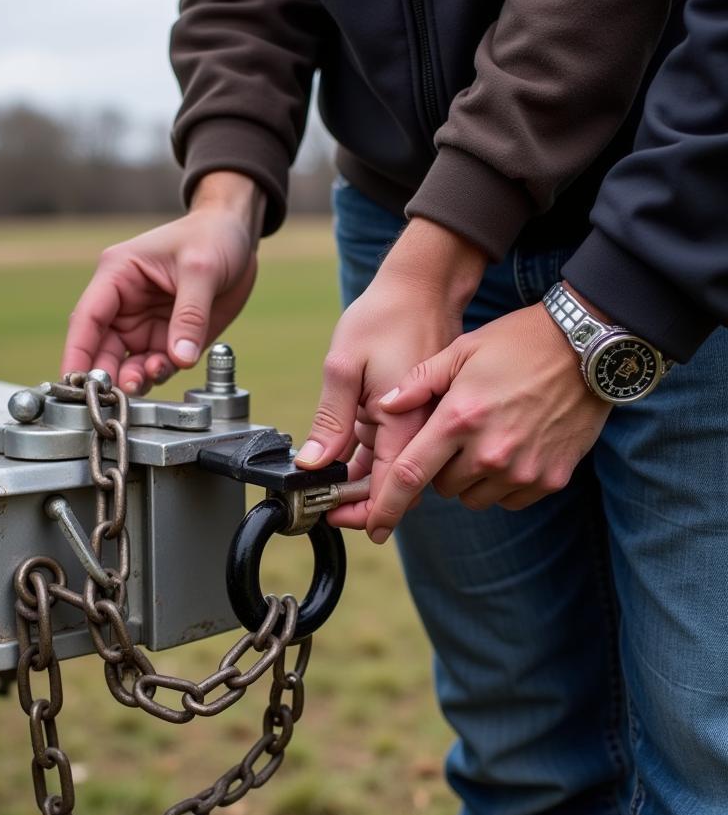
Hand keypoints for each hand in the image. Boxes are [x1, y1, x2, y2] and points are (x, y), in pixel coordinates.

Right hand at [61, 172, 264, 392]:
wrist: (237, 237)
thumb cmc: (212, 235)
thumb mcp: (201, 269)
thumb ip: (190, 316)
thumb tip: (179, 357)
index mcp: (118, 275)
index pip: (87, 319)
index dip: (77, 352)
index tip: (73, 382)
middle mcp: (124, 304)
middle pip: (102, 349)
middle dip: (105, 374)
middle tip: (115, 394)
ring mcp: (145, 324)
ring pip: (127, 363)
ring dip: (133, 378)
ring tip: (149, 377)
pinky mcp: (167, 338)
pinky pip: (156, 366)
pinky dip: (159, 374)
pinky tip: (170, 365)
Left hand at [293, 218, 487, 531]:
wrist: (444, 285)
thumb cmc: (390, 314)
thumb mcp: (347, 361)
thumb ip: (335, 418)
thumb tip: (313, 461)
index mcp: (426, 417)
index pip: (396, 482)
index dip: (375, 512)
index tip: (362, 529)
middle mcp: (466, 435)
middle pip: (422, 487)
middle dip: (384, 495)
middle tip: (347, 497)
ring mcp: (495, 439)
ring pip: (448, 480)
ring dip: (417, 475)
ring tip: (380, 446)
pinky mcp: (500, 433)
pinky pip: (473, 467)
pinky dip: (447, 460)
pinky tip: (422, 435)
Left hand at [369, 297, 611, 540]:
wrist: (589, 349)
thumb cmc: (518, 344)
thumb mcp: (461, 349)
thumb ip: (418, 383)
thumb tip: (383, 408)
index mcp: (459, 419)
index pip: (409, 475)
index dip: (385, 506)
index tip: (373, 527)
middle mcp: (489, 452)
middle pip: (442, 487)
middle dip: (440, 468)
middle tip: (458, 435)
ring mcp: (522, 469)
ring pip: (474, 497)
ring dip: (471, 478)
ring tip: (488, 438)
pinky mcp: (550, 479)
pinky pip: (509, 499)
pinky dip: (503, 484)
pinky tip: (514, 449)